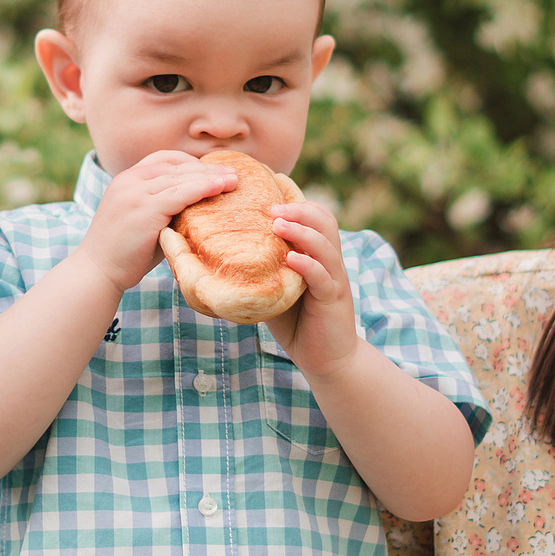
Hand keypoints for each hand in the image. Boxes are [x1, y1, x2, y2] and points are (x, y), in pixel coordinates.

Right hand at [72, 150, 238, 294]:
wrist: (97, 272)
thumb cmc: (125, 253)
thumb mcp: (144, 221)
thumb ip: (165, 208)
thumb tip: (200, 206)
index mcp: (127, 179)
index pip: (164, 159)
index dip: (191, 162)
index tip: (213, 171)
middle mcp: (130, 180)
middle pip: (176, 165)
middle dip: (207, 168)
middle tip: (233, 173)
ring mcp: (135, 193)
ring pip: (180, 177)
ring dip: (211, 176)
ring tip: (234, 181)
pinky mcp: (143, 209)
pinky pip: (180, 194)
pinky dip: (203, 188)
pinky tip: (220, 188)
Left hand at [264, 199, 359, 378]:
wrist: (327, 359)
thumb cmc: (297, 322)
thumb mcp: (276, 289)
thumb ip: (262, 271)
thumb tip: (220, 256)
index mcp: (317, 255)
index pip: (316, 217)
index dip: (298, 203)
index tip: (271, 196)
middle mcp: (329, 262)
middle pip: (325, 222)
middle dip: (300, 210)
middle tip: (273, 208)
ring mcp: (334, 279)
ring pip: (326, 246)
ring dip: (302, 232)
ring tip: (278, 224)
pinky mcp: (333, 300)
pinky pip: (323, 277)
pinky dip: (309, 265)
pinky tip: (292, 260)